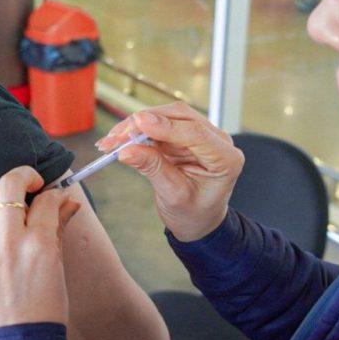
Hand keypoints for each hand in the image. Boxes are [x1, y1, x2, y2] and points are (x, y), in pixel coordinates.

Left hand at [0, 166, 81, 337]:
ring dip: (2, 197)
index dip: (53, 194)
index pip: (46, 200)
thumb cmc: (45, 310)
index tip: (54, 198)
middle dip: (25, 176)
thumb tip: (67, 202)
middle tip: (33, 183)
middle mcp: (9, 242)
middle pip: (10, 185)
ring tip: (10, 209)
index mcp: (39, 246)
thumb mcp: (58, 268)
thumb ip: (59, 229)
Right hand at [97, 102, 243, 241]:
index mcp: (226, 158)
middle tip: (118, 136)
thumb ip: (153, 169)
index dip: (166, 126)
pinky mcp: (182, 136)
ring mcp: (198, 136)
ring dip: (136, 126)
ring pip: (165, 117)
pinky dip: (137, 132)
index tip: (140, 124)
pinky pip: (157, 126)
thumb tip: (127, 150)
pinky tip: (119, 139)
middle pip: (179, 117)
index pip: (196, 133)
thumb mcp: (174, 195)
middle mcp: (215, 141)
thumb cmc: (194, 214)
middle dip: (145, 123)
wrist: (197, 222)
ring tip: (112, 141)